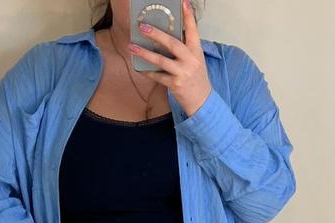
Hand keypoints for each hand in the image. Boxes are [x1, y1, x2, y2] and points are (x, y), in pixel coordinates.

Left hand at [129, 0, 211, 116]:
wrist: (202, 101)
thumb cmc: (196, 78)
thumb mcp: (195, 60)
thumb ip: (185, 48)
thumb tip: (167, 36)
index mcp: (196, 51)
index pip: (192, 30)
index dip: (188, 16)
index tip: (183, 2)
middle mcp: (191, 60)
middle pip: (172, 44)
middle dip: (157, 34)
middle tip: (143, 26)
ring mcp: (183, 73)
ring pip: (161, 60)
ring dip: (145, 53)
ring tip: (132, 47)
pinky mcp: (175, 85)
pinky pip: (158, 77)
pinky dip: (148, 72)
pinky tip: (139, 68)